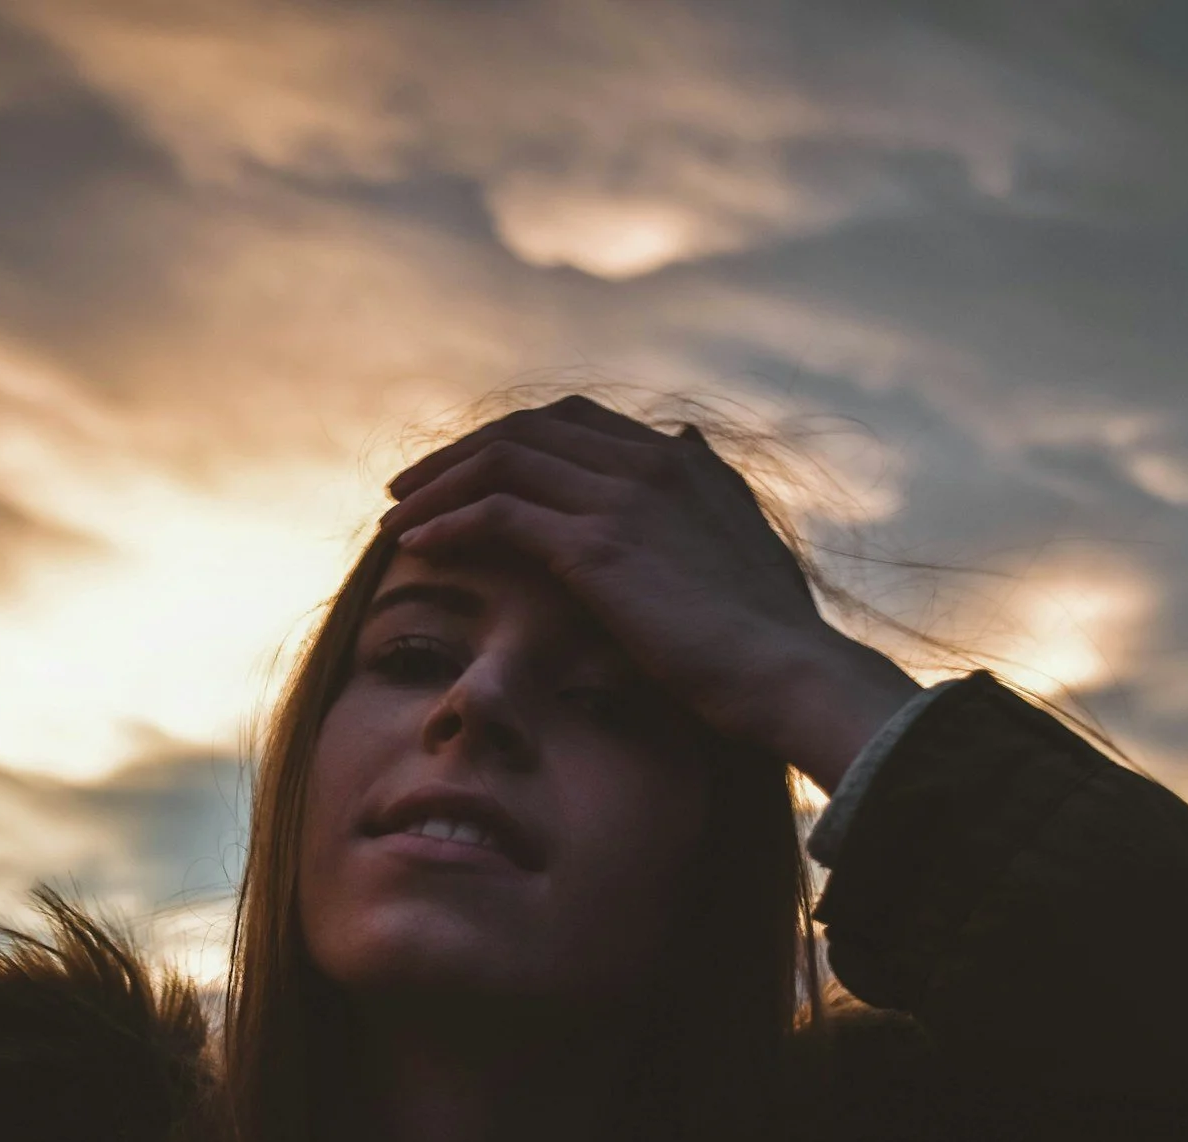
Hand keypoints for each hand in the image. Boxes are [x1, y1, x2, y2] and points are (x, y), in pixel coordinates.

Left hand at [379, 396, 919, 789]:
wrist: (791, 673)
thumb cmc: (769, 637)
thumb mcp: (742, 544)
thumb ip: (709, 494)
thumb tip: (688, 444)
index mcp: (681, 461)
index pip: (574, 422)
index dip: (511, 440)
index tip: (469, 471)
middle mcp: (651, 462)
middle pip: (527, 430)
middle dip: (460, 453)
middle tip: (410, 486)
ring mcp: (624, 498)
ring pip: (502, 462)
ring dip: (439, 484)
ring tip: (396, 515)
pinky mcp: (599, 545)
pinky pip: (498, 514)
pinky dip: (448, 523)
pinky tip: (415, 546)